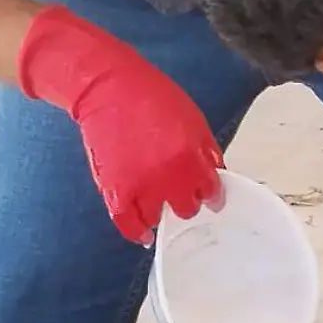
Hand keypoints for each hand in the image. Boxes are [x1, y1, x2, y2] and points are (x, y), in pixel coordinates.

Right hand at [17, 5, 224, 242]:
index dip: (212, 195)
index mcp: (191, 158)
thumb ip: (207, 151)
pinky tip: (145, 234)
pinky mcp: (115, 191)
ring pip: (159, 219)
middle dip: (186, 201)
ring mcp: (140, 187)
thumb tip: (216, 175)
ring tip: (160, 207)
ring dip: (162, 213)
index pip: (212, 192)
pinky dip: (138, 232)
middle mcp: (168, 178)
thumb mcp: (193, 119)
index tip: (210, 197)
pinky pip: (129, 225)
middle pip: (187, 208)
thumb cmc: (152, 97)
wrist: (106, 88)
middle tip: (180, 193)